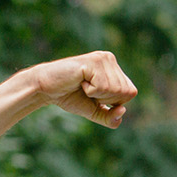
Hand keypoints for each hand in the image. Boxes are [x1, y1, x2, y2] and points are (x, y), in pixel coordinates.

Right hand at [18, 51, 137, 127]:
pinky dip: (90, 90)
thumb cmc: (70, 97)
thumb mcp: (95, 112)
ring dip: (97, 94)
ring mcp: (102, 58)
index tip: (95, 95)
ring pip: (115, 90)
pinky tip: (80, 81)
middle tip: (87, 90)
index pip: (131, 93)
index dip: (113, 102)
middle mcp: (110, 59)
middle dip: (106, 99)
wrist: (46, 89)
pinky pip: (102, 86)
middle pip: (126, 92)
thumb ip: (111, 118)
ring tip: (83, 85)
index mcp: (114, 68)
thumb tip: (123, 110)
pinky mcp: (93, 61)